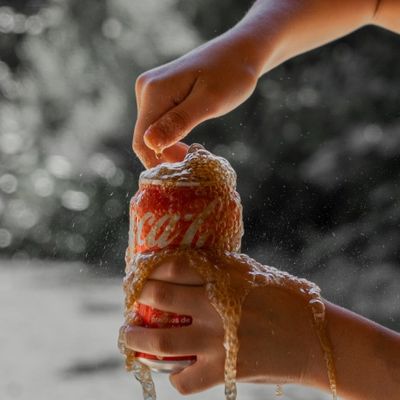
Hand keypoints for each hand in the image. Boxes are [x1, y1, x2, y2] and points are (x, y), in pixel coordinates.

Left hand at [123, 251, 324, 394]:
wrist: (315, 338)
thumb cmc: (284, 299)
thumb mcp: (252, 273)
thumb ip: (219, 269)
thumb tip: (185, 265)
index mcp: (222, 278)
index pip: (173, 266)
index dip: (151, 268)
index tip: (141, 272)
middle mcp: (214, 307)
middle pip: (159, 298)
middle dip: (136, 297)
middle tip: (130, 302)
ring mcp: (216, 341)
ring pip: (159, 342)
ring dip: (135, 339)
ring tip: (128, 335)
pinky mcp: (224, 371)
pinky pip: (184, 382)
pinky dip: (174, 377)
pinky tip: (174, 370)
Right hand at [132, 29, 260, 167]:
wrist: (239, 52)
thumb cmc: (231, 75)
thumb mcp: (210, 101)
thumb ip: (180, 121)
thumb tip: (150, 143)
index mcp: (154, 91)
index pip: (142, 141)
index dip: (160, 162)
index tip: (186, 169)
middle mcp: (145, 89)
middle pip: (146, 138)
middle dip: (166, 155)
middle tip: (194, 161)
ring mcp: (151, 90)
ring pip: (152, 132)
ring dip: (169, 147)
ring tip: (194, 152)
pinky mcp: (160, 93)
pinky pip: (159, 123)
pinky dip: (172, 137)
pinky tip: (188, 141)